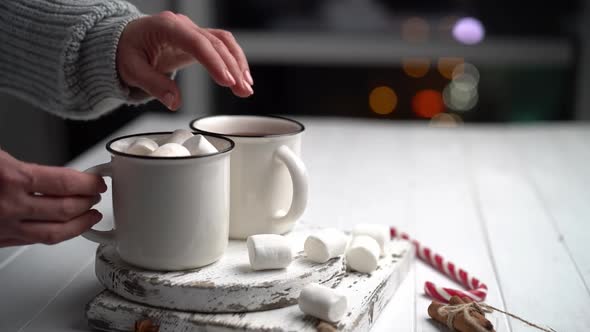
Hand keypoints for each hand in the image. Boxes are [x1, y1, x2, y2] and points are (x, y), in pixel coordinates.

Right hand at [0, 150, 106, 246]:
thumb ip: (28, 167)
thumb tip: (59, 174)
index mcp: (12, 178)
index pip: (65, 183)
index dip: (89, 183)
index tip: (97, 182)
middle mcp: (10, 205)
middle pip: (65, 209)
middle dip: (88, 202)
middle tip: (96, 196)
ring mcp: (4, 226)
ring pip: (54, 233)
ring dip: (79, 224)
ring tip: (91, 216)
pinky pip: (35, 241)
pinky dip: (57, 234)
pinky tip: (65, 229)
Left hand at [117, 11, 253, 109]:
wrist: (123, 40)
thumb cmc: (125, 51)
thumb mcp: (131, 70)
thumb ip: (154, 85)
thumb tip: (175, 102)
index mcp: (166, 27)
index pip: (196, 43)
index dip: (214, 62)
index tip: (226, 81)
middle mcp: (183, 25)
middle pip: (215, 43)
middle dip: (232, 68)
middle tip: (242, 90)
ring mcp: (192, 31)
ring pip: (223, 43)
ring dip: (238, 65)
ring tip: (246, 88)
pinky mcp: (198, 40)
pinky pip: (221, 47)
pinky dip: (234, 61)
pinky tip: (241, 78)